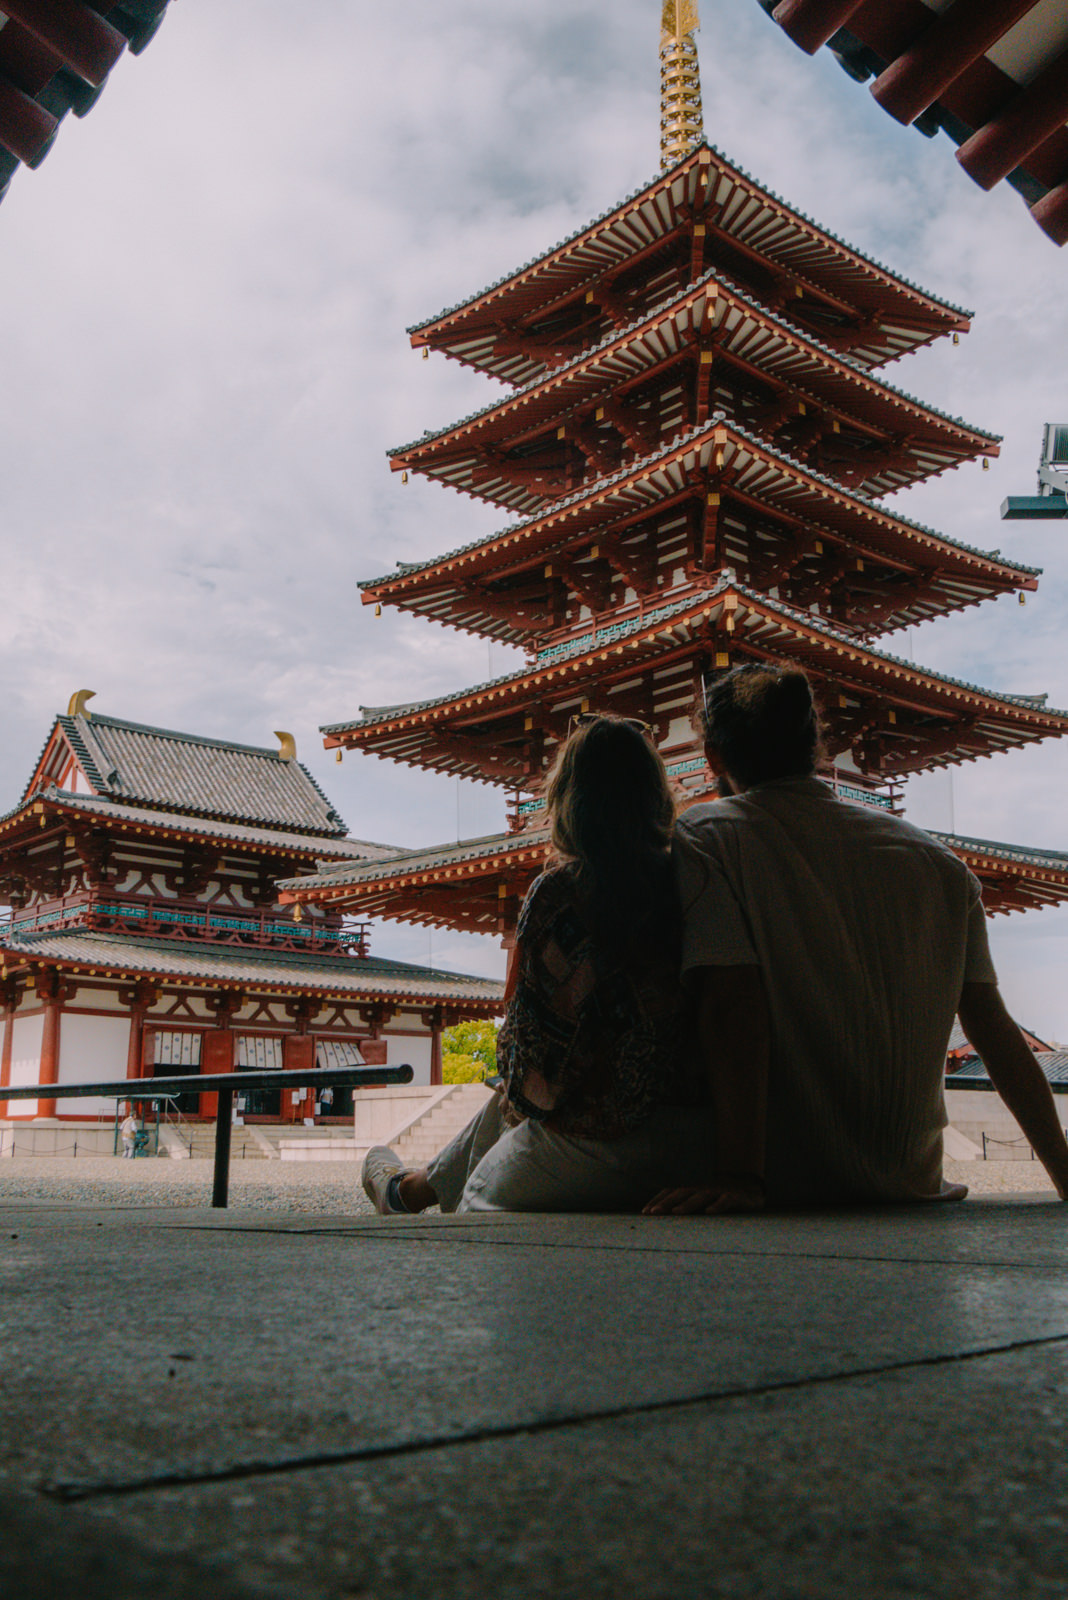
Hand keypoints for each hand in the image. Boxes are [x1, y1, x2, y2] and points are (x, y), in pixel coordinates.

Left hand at [641, 1181, 764, 1216]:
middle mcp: (703, 1188)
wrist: (751, 1190)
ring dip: (687, 1204)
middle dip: (666, 1202)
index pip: (672, 1192)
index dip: (658, 1200)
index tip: (645, 1212)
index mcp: (693, 1189)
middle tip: (653, 1212)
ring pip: (701, 1196)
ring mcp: (718, 1191)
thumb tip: (664, 1220)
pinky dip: (717, 1205)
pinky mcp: (734, 1196)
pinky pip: (725, 1200)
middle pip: (682, 1193)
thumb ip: (686, 1208)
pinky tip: (709, 1212)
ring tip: (676, 1212)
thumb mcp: (702, 1202)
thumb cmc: (721, 1199)